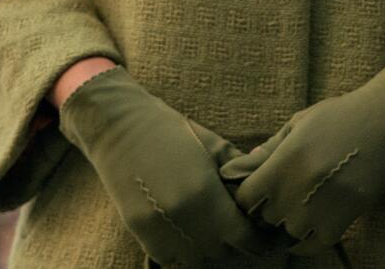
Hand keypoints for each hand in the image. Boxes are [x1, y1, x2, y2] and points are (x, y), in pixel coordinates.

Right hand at [58, 66, 276, 266]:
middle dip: (233, 242)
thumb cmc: (172, 131)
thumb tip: (265, 185)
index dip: (256, 239)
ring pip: (195, 259)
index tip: (262, 235)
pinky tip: (186, 232)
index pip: (242, 237)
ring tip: (212, 230)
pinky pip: (168, 258)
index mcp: (205, 193)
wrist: (119, 128)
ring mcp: (157, 228)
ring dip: (207, 249)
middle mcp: (183, 216)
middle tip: (238, 227)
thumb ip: (239, 170)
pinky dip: (180, 251)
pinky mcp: (138, 231)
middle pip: (221, 251)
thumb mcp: (213, 144)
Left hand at [221, 56, 384, 255]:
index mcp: (285, 159)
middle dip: (270, 209)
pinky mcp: (347, 216)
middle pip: (267, 218)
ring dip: (291, 223)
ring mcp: (324, 204)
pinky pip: (316, 243)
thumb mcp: (301, 122)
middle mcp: (300, 186)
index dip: (248, 197)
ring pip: (290, 232)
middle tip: (280, 198)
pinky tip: (311, 225)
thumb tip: (238, 169)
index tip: (257, 192)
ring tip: (300, 207)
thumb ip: (270, 148)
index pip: (246, 198)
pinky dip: (310, 239)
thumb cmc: (343, 114)